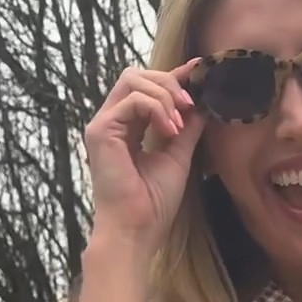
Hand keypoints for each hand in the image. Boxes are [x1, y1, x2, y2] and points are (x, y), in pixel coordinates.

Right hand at [84, 59, 205, 256]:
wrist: (137, 231)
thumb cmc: (153, 204)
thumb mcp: (178, 157)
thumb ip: (187, 129)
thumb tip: (201, 104)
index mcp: (127, 128)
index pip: (147, 88)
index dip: (173, 75)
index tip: (199, 70)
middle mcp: (112, 122)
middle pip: (137, 75)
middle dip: (169, 83)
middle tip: (189, 106)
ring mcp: (103, 125)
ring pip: (133, 80)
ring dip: (164, 96)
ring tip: (178, 125)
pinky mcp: (100, 130)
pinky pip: (132, 100)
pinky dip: (156, 109)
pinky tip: (169, 131)